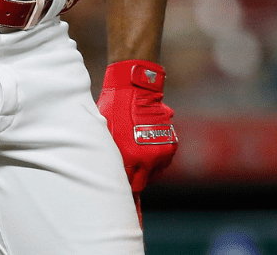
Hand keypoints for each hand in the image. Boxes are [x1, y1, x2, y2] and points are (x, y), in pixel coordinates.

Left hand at [96, 60, 177, 202]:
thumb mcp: (106, 134)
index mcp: (129, 157)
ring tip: (138, 165)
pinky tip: (149, 155)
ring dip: (147, 172)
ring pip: (155, 174)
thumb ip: (110, 155)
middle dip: (134, 182)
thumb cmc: (114, 110)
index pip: (127, 184)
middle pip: (141, 183)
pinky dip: (158, 161)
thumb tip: (106, 169)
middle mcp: (147, 158)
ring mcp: (161, 151)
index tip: (118, 187)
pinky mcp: (171, 144)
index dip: (121, 185)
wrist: (135, 90)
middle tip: (128, 178)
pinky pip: (164, 162)